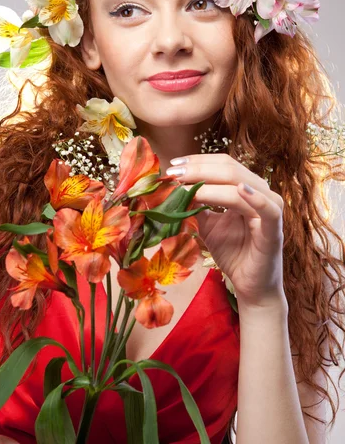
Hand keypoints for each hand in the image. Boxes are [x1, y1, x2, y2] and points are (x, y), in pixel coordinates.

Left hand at [166, 154, 285, 307]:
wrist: (250, 286)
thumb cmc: (233, 253)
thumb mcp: (207, 224)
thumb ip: (196, 205)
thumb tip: (174, 188)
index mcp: (245, 187)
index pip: (222, 163)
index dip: (197, 161)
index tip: (172, 166)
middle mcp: (260, 191)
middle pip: (229, 169)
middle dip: (198, 169)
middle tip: (173, 174)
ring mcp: (270, 208)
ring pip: (240, 184)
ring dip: (210, 182)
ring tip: (185, 185)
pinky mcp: (275, 228)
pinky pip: (267, 209)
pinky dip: (254, 197)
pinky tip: (238, 190)